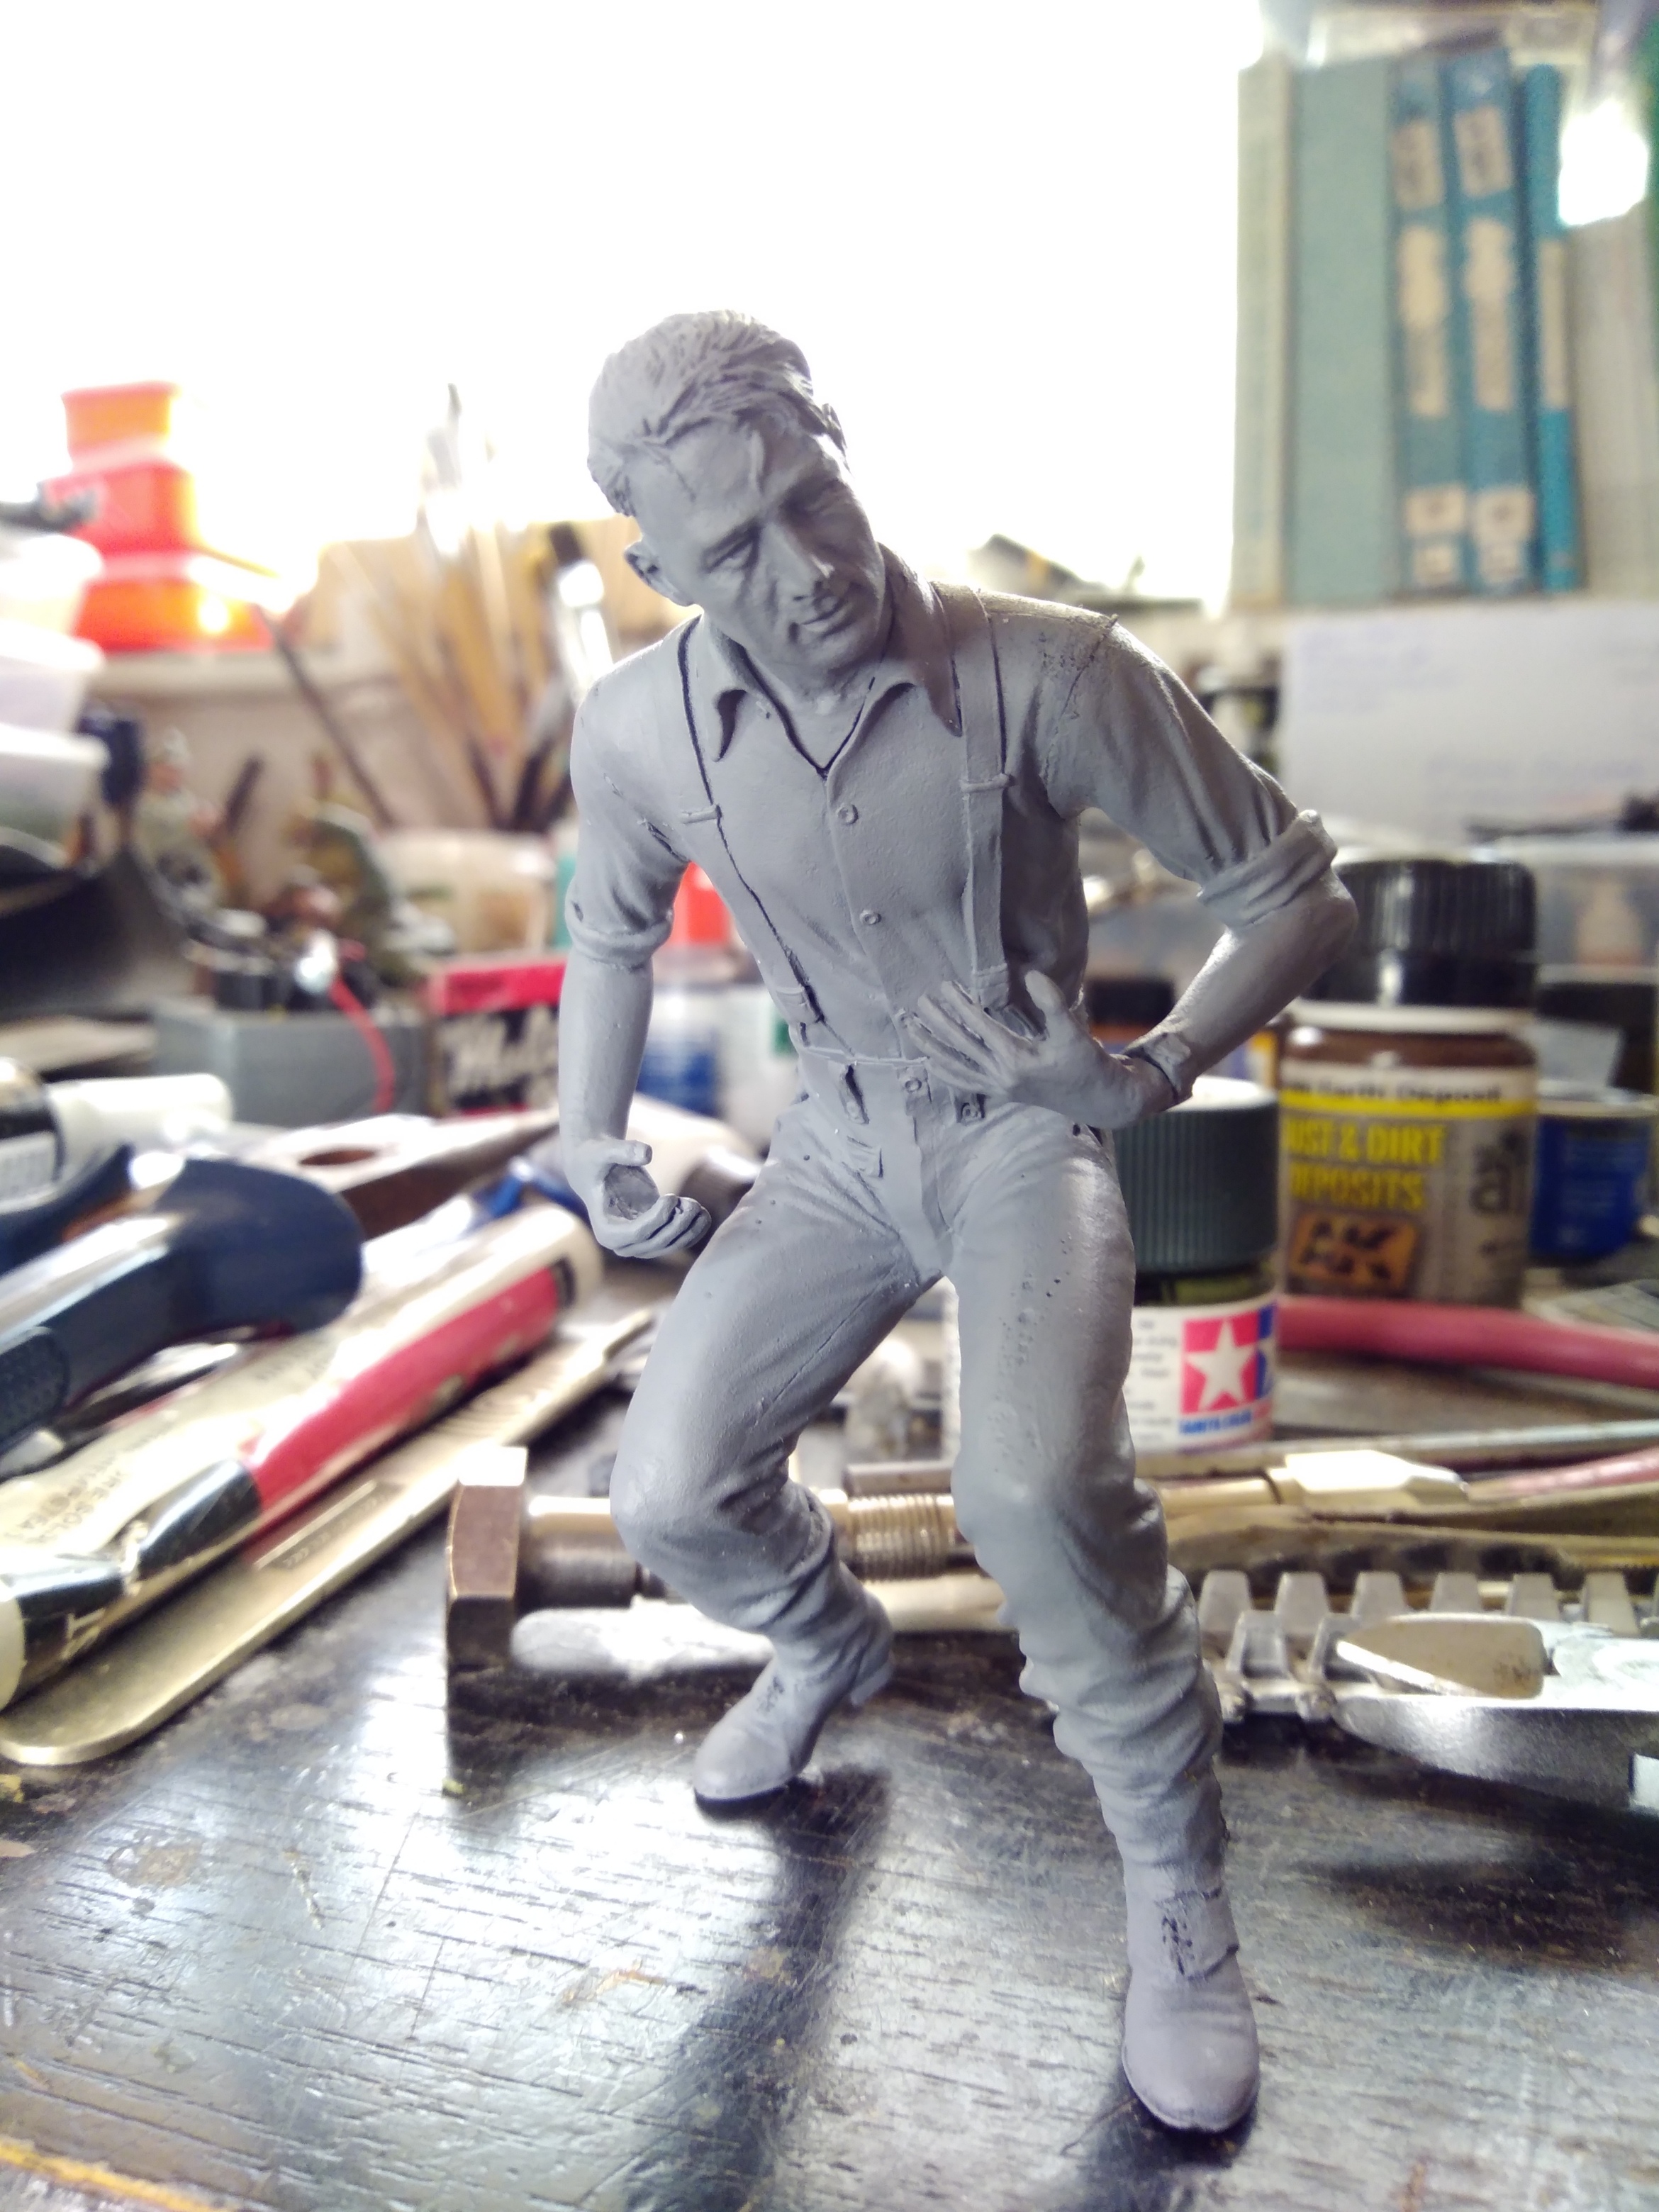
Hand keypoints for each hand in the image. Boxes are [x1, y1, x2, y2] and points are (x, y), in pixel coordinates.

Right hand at [563, 1136, 711, 1259]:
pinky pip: (676, 1241)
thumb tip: (647, 1153)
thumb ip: (622, 1150)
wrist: (600, 1167)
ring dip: (689, 1229)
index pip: (636, 1234)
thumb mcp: (604, 1151)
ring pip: (669, 1245)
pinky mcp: (654, 1235)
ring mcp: (639, 1244)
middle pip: (655, 1243)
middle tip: (693, 1203)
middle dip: (678, 1225)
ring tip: (697, 1206)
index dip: (657, 1219)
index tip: (671, 1197)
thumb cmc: (597, 1159)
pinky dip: (693, 1231)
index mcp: (605, 1231)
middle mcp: (622, 1244)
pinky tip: (703, 1215)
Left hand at [903, 972, 1174, 1130]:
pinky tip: (929, 1061)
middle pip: (960, 1046)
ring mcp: (999, 1087)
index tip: (943, 986)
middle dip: (937, 1023)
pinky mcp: (1002, 1092)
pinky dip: (946, 1072)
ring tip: (910, 1028)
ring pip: (956, 1066)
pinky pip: (966, 1082)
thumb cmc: (1087, 1062)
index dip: (960, 1006)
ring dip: (931, 1047)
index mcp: (1017, 1060)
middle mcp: (1002, 1076)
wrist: (1098, 1099)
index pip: (979, 1029)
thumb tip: (1030, 975)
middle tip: (918, 1001)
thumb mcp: (1073, 1031)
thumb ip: (1052, 1002)